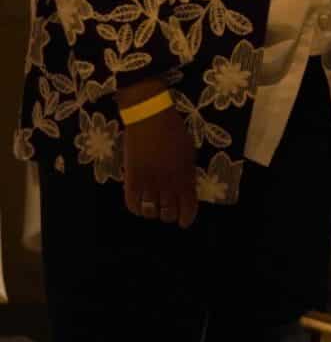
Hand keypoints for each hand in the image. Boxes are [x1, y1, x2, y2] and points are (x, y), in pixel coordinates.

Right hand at [119, 86, 196, 227]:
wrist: (150, 118)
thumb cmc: (174, 131)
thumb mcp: (189, 151)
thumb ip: (188, 171)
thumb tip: (187, 187)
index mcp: (185, 176)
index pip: (188, 205)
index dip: (186, 217)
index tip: (185, 222)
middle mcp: (167, 183)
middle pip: (168, 212)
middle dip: (169, 215)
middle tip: (168, 212)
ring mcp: (148, 182)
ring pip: (150, 211)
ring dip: (153, 213)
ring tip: (154, 208)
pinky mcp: (131, 178)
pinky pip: (132, 203)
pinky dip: (137, 209)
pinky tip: (141, 206)